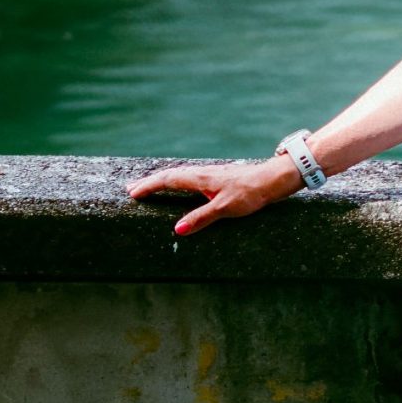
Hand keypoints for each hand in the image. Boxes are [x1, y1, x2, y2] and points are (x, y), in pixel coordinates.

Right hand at [125, 158, 299, 236]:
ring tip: (147, 187)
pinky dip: (174, 180)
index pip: (167, 180)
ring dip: (160, 180)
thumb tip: (177, 229)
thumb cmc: (249, 193)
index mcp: (199, 178)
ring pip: (178, 175)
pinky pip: (187, 176)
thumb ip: (200, 218)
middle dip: (149, 182)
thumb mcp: (224, 209)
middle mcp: (201, 173)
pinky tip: (176, 185)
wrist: (271, 181)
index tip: (132, 193)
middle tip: (130, 189)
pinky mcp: (215, 177)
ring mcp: (208, 174)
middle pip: (169, 175)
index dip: (149, 186)